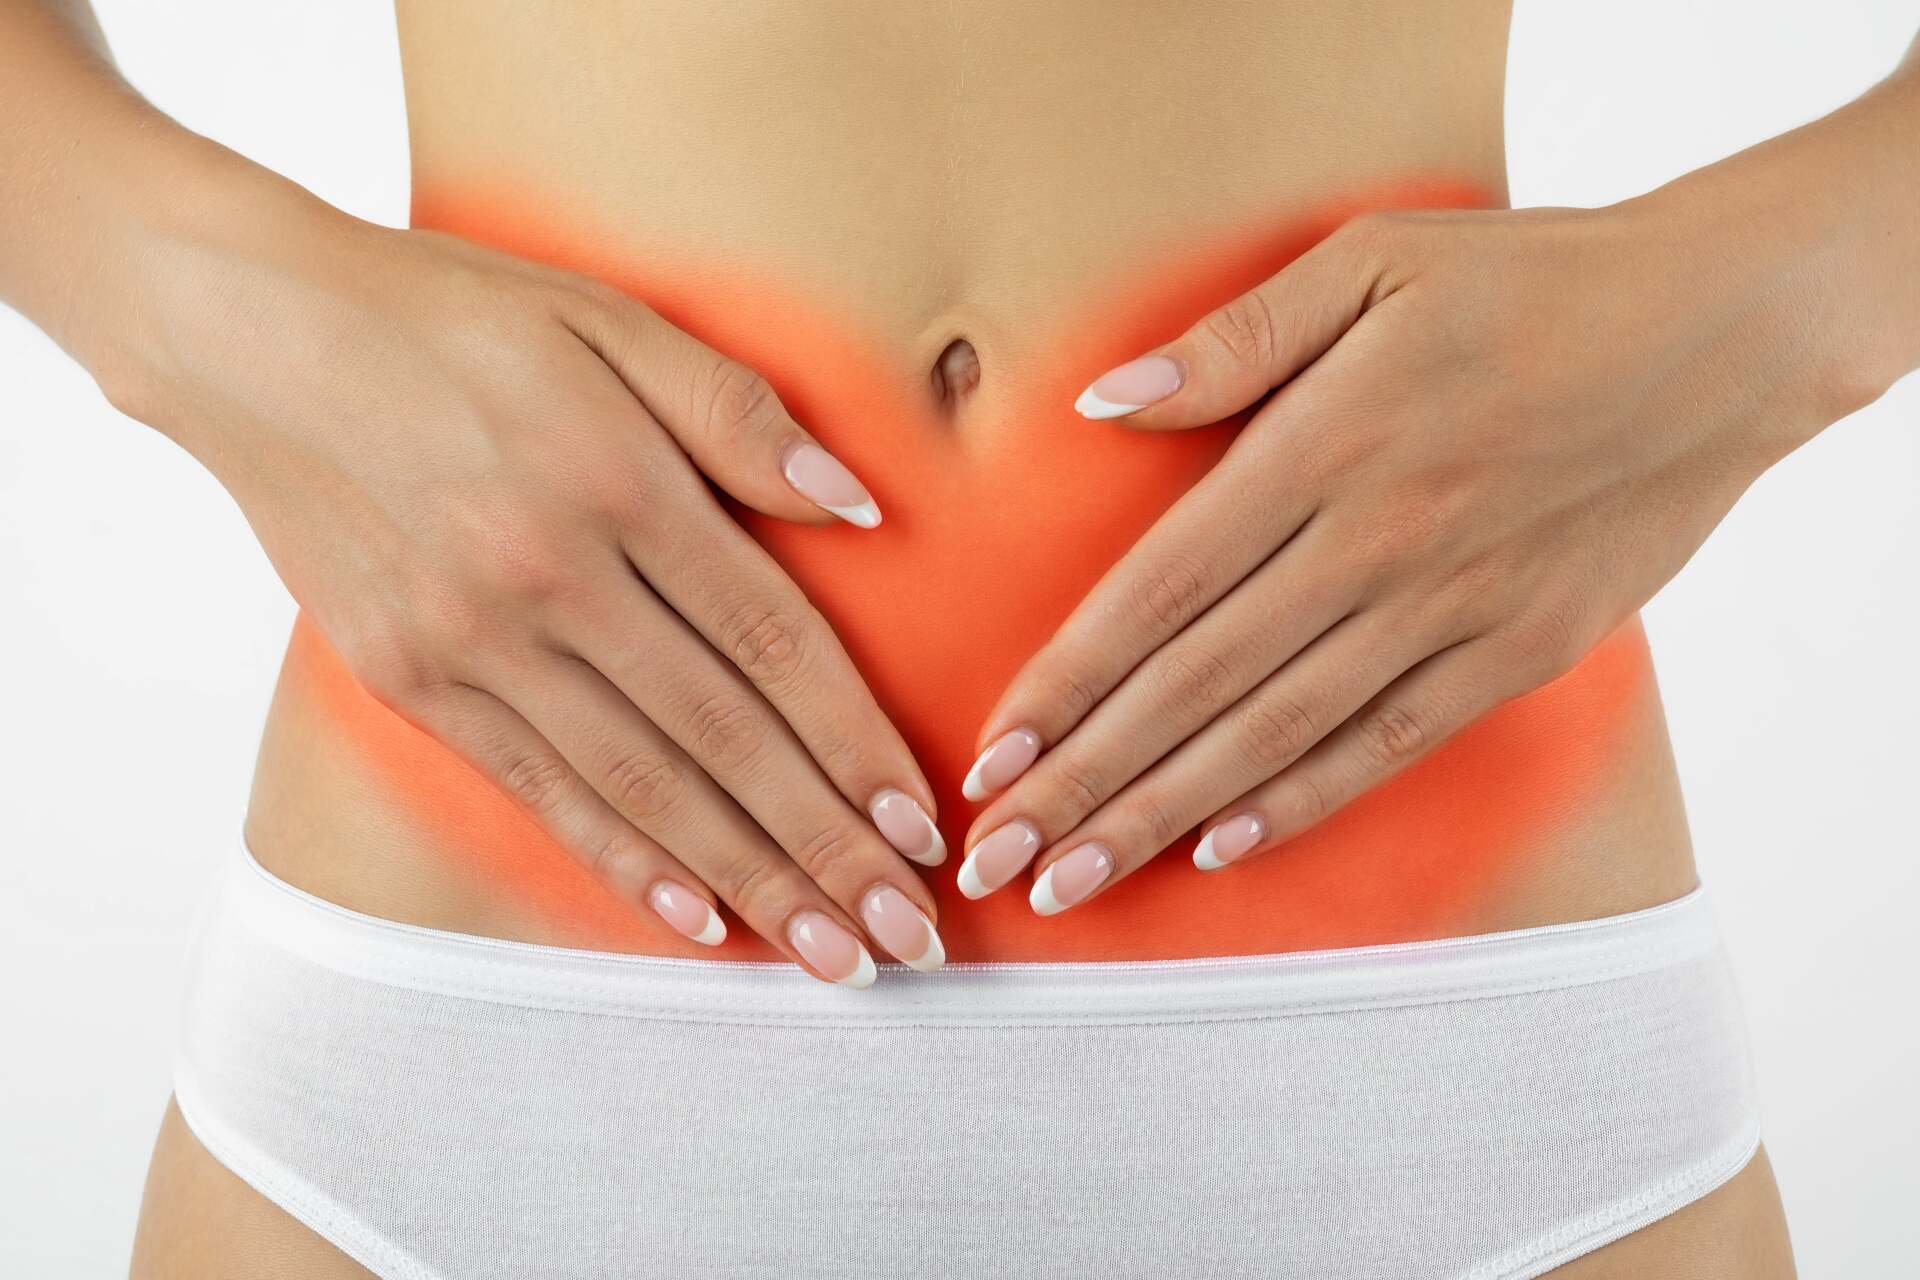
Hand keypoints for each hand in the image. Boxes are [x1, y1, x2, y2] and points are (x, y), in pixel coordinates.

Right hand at [122, 192, 947, 981]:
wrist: (250, 336)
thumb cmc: (450, 312)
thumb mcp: (606, 316)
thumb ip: (736, 412)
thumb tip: (861, 508)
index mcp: (618, 482)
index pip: (774, 640)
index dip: (856, 741)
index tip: (922, 825)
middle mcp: (550, 577)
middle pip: (724, 737)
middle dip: (828, 847)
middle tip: (908, 937)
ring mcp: (473, 642)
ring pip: (642, 786)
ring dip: (749, 881)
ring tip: (831, 958)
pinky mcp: (410, 679)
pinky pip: (539, 790)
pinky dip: (623, 860)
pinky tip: (697, 918)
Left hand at [957, 195, 1843, 912]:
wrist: (1721, 333)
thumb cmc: (1535, 279)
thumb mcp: (1375, 256)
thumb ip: (1233, 339)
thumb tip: (1104, 405)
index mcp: (1319, 449)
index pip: (1155, 591)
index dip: (1066, 682)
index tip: (992, 755)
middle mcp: (1371, 544)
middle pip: (1193, 685)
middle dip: (1083, 781)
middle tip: (994, 858)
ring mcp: (1447, 609)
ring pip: (1274, 734)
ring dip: (1162, 815)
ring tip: (1074, 878)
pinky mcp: (1516, 651)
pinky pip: (1387, 744)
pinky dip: (1301, 800)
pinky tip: (1222, 847)